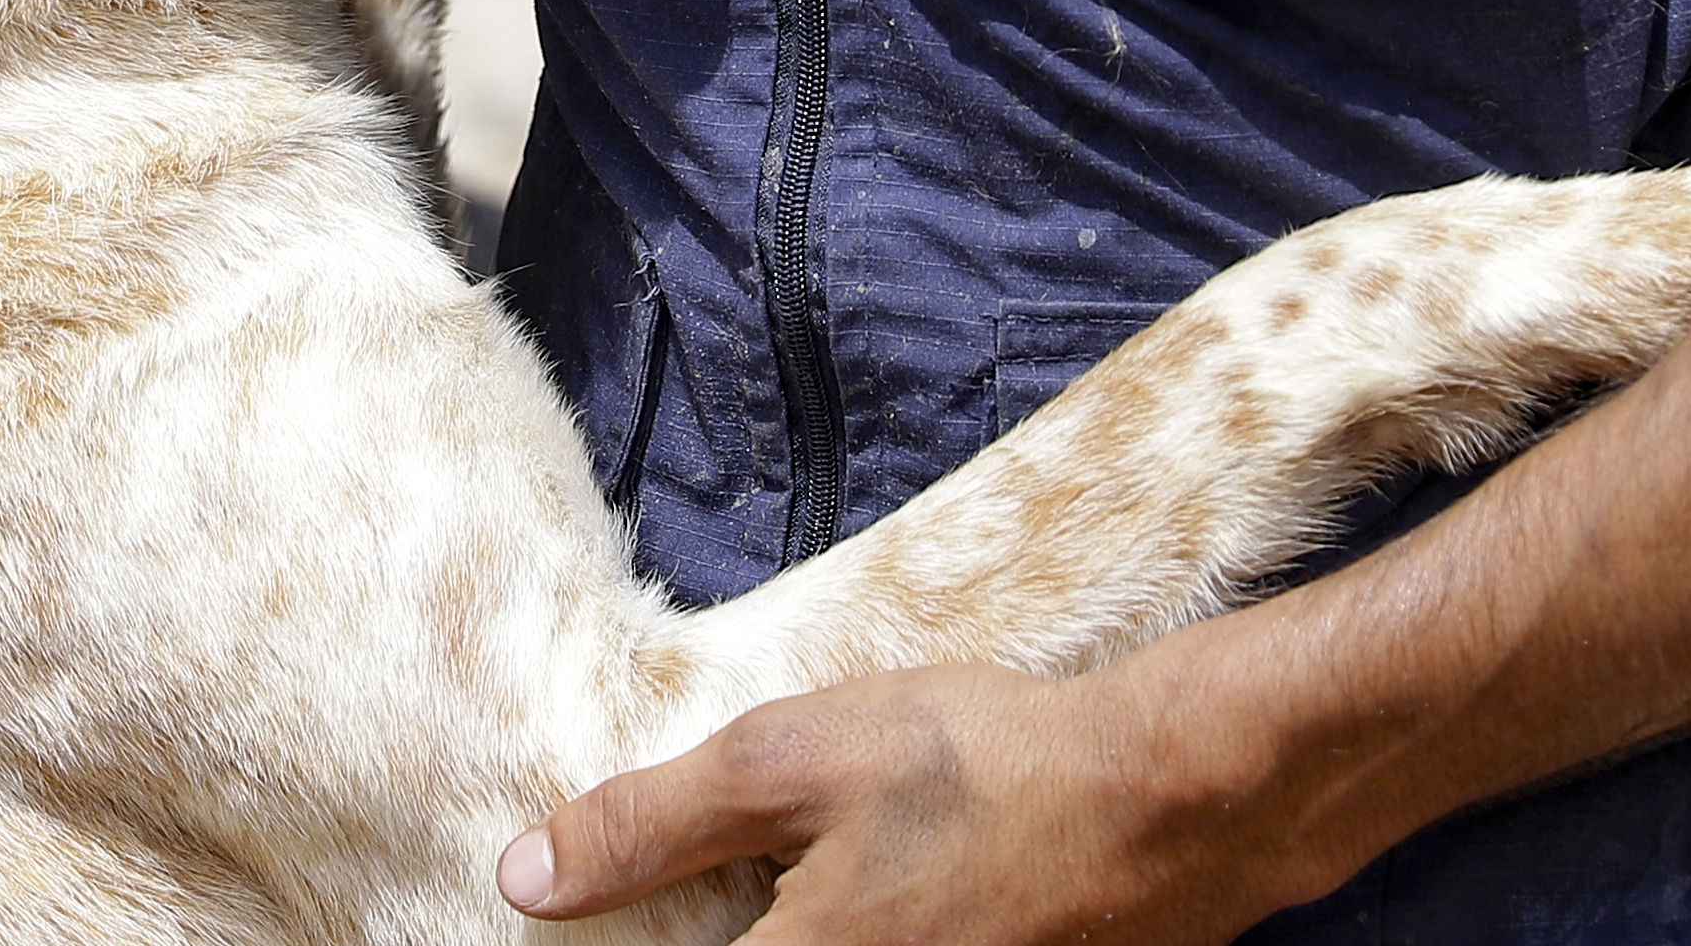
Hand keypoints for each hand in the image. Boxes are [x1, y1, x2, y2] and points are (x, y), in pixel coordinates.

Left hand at [501, 659, 1309, 945]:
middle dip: (718, 925)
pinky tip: (881, 886)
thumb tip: (525, 877)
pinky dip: (849, 929)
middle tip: (716, 881)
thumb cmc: (979, 771)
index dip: (626, 933)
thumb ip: (650, 826)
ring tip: (811, 872)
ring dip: (784, 922)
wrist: (1165, 803)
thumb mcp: (790, 762)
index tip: (584, 914)